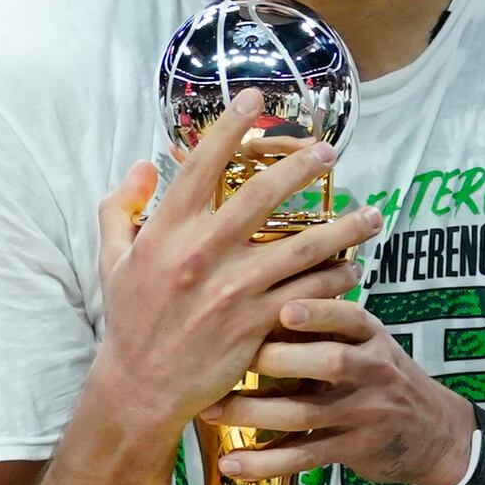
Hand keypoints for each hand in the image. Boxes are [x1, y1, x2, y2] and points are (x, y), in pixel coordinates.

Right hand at [91, 90, 383, 436]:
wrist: (140, 387)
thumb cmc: (130, 319)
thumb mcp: (113, 259)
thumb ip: (121, 207)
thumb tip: (142, 165)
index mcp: (166, 231)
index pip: (201, 166)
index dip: (230, 127)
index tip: (256, 98)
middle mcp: (201, 253)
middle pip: (262, 196)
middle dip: (302, 167)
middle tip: (329, 151)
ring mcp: (232, 288)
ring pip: (301, 247)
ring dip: (342, 227)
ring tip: (371, 214)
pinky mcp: (256, 322)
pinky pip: (308, 292)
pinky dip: (336, 278)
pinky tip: (354, 268)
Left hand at [203, 297, 477, 484]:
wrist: (434, 431)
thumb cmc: (382, 377)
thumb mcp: (369, 344)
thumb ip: (327, 327)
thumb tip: (261, 299)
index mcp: (373, 337)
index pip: (350, 317)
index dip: (320, 312)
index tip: (285, 306)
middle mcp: (373, 371)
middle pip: (330, 362)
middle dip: (282, 360)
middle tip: (237, 358)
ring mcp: (364, 413)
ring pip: (307, 413)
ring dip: (255, 412)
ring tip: (213, 411)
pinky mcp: (353, 450)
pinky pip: (305, 456)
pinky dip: (266, 462)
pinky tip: (232, 463)